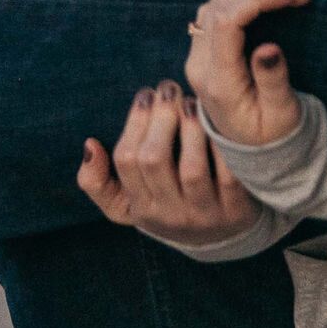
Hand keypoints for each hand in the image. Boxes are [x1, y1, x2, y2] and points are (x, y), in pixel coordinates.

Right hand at [78, 82, 259, 242]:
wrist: (219, 239)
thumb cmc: (167, 207)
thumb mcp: (126, 205)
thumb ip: (96, 182)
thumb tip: (90, 145)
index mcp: (141, 209)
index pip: (126, 160)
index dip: (135, 122)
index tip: (145, 95)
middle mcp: (170, 215)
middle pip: (154, 160)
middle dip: (159, 117)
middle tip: (168, 88)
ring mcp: (204, 215)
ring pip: (192, 168)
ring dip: (190, 127)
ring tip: (190, 101)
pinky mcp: (236, 210)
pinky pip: (228, 174)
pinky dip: (221, 145)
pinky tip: (217, 122)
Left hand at [186, 0, 307, 144]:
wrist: (250, 150)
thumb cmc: (272, 134)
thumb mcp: (280, 114)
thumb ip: (273, 81)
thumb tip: (269, 48)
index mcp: (218, 81)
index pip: (227, 21)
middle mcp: (200, 66)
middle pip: (219, 6)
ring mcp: (196, 57)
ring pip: (214, 5)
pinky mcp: (201, 52)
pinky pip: (213, 13)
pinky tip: (266, 3)